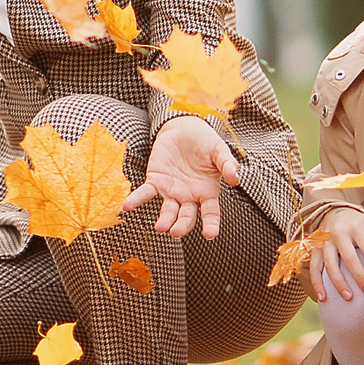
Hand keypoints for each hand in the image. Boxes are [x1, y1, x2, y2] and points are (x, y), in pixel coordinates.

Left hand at [123, 116, 241, 238]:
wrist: (184, 129)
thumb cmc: (205, 143)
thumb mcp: (219, 151)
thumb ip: (227, 164)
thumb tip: (235, 179)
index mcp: (207, 193)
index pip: (210, 213)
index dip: (211, 225)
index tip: (210, 235)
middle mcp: (188, 196)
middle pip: (186, 216)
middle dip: (181, 225)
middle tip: (175, 232)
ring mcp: (171, 191)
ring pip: (167, 210)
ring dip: (163, 220)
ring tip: (159, 227)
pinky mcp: (155, 180)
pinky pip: (145, 193)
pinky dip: (136, 200)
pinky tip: (127, 206)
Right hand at [307, 209, 363, 302]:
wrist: (333, 212)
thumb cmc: (361, 224)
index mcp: (356, 226)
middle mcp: (338, 233)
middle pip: (349, 257)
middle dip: (359, 276)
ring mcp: (324, 241)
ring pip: (330, 264)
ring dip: (339, 282)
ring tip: (349, 298)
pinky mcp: (314, 249)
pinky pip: (314, 268)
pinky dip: (317, 283)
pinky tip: (323, 298)